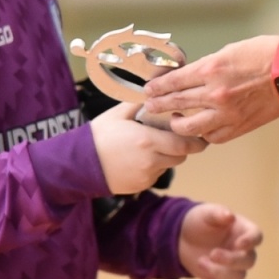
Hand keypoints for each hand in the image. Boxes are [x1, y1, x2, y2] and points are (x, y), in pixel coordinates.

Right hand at [90, 103, 208, 194]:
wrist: (78, 163)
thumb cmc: (99, 135)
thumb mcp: (119, 114)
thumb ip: (140, 103)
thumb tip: (156, 92)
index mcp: (147, 141)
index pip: (184, 144)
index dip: (195, 141)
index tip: (199, 135)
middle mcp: (150, 161)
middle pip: (180, 157)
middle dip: (182, 147)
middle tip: (176, 137)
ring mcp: (145, 176)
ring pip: (168, 166)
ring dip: (168, 157)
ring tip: (153, 146)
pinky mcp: (140, 186)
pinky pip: (156, 175)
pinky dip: (154, 167)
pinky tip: (139, 158)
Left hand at [143, 34, 278, 143]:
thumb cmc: (264, 55)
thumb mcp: (229, 52)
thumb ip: (208, 66)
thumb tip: (190, 77)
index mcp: (210, 70)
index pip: (173, 82)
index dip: (157, 87)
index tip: (149, 89)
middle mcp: (214, 93)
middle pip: (175, 103)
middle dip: (158, 105)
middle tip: (149, 106)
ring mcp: (226, 113)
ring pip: (189, 127)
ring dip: (177, 124)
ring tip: (174, 121)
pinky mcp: (239, 126)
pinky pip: (212, 137)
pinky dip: (203, 134)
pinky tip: (200, 130)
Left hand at [178, 203, 262, 278]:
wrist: (182, 237)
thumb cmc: (199, 221)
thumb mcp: (205, 213)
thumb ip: (217, 214)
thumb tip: (230, 216)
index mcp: (243, 231)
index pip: (257, 237)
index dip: (251, 242)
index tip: (238, 244)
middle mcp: (243, 250)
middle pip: (249, 261)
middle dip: (231, 260)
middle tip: (212, 254)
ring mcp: (233, 266)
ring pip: (239, 277)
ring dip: (220, 273)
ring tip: (201, 262)